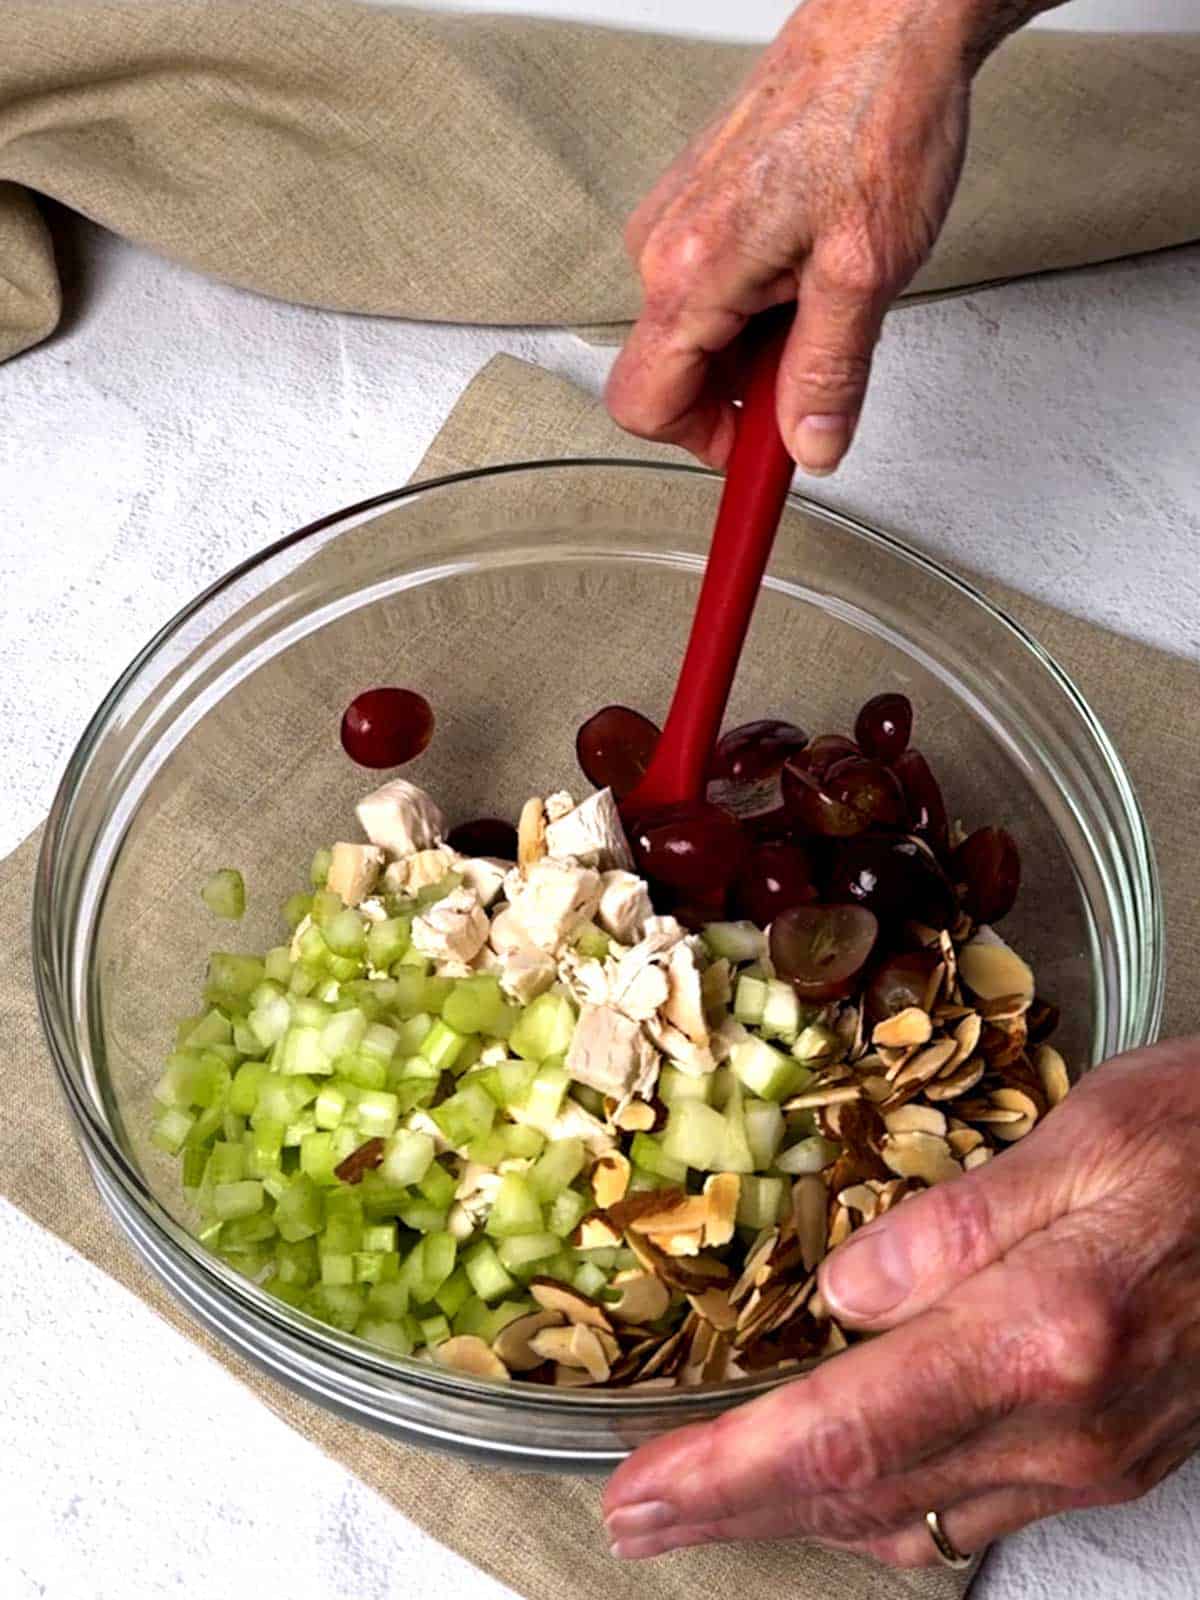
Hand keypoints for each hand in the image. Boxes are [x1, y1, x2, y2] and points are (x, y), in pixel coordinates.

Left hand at [603, 1039, 1199, 1565]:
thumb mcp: (1085, 1135)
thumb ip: (957, 1221)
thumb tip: (844, 1290)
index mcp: (1043, 1334)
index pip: (850, 1431)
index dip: (730, 1473)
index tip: (642, 1496)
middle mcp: (1064, 1426)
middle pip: (865, 1496)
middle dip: (734, 1512)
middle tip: (637, 1517)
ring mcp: (1092, 1458)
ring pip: (916, 1516)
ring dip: (800, 1512)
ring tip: (710, 1497)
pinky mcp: (1110, 1459)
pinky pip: (973, 1507)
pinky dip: (884, 1501)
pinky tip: (843, 1478)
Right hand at [606, 0, 1055, 475]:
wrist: (887, 21)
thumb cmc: (874, 116)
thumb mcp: (866, 273)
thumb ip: (828, 374)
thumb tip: (809, 445)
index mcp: (689, 272)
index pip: (647, 407)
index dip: (707, 446)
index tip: (762, 458)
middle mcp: (664, 245)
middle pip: (673, 376)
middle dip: (742, 394)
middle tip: (817, 373)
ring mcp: (676, 221)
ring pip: (697, 333)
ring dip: (756, 346)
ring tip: (825, 299)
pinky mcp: (699, 203)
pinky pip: (709, 288)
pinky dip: (758, 303)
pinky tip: (810, 268)